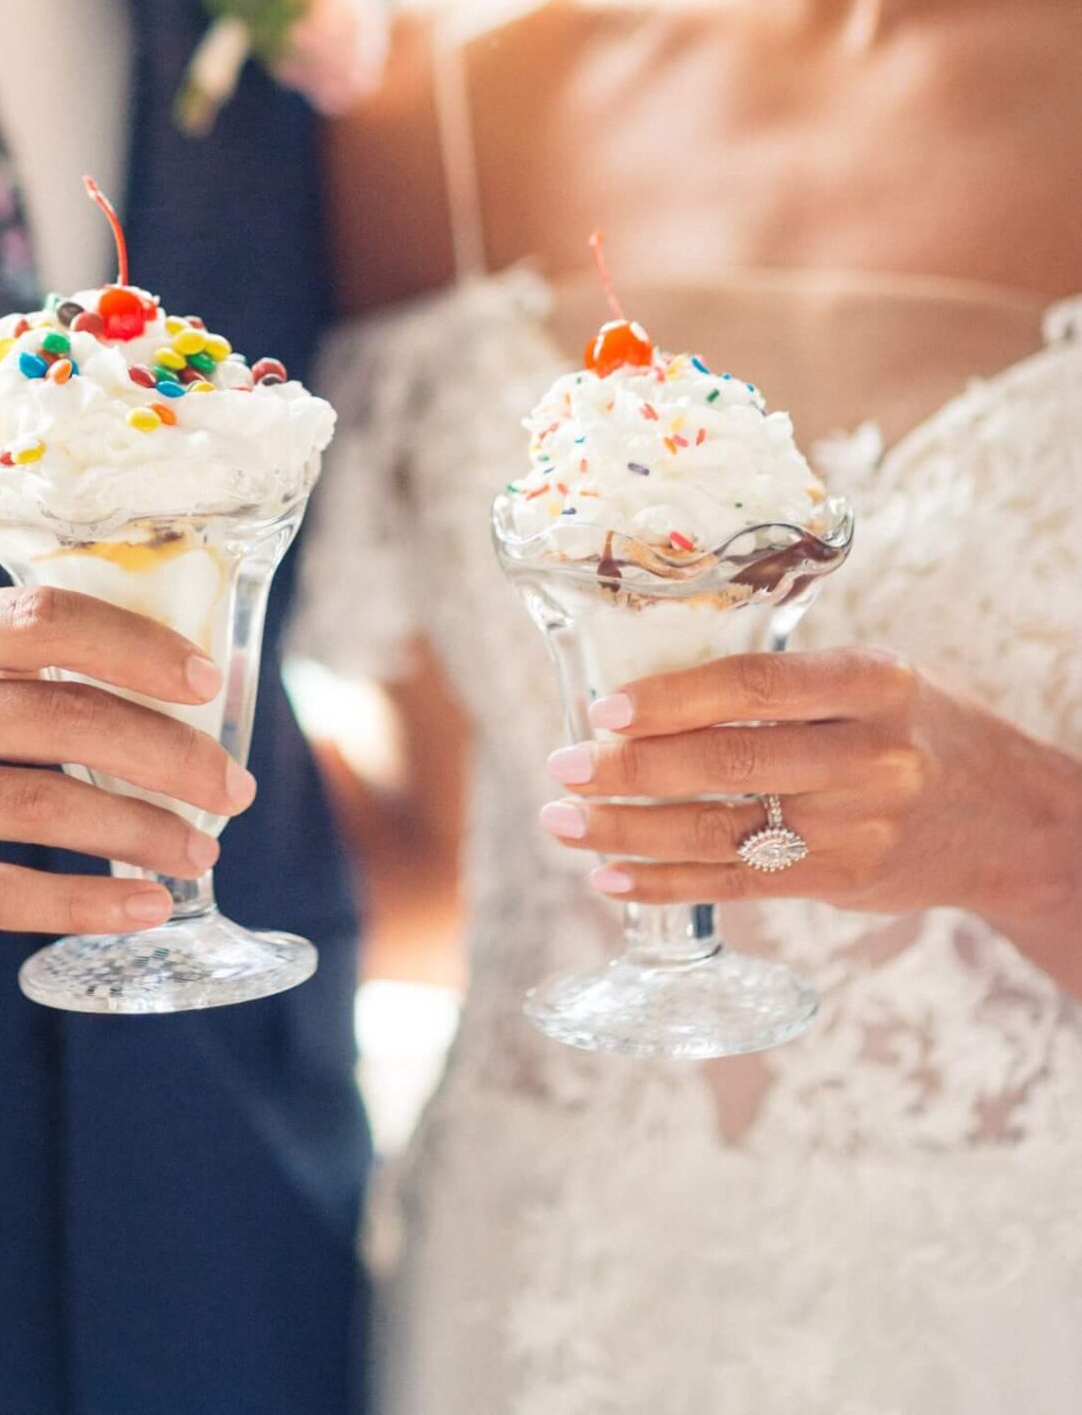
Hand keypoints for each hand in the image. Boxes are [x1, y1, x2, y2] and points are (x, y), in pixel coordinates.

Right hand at [0, 585, 255, 945]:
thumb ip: (20, 649)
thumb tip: (179, 668)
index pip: (43, 620)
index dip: (135, 646)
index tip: (205, 681)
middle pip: (61, 721)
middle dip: (167, 755)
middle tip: (232, 787)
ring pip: (44, 811)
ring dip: (142, 832)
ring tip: (201, 849)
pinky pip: (3, 895)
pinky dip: (85, 903)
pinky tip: (146, 906)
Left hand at [537, 646, 1081, 950]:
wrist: (1002, 817)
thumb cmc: (908, 726)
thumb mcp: (869, 680)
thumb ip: (782, 682)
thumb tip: (648, 684)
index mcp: (873, 682)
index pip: (757, 685)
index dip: (673, 698)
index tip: (603, 708)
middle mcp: (871, 755)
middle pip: (731, 761)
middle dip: (632, 767)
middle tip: (562, 768)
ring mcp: (860, 826)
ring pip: (724, 830)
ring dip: (632, 830)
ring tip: (566, 823)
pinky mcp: (843, 881)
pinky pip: (740, 883)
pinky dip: (668, 881)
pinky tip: (612, 876)